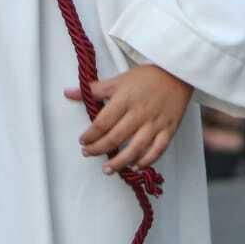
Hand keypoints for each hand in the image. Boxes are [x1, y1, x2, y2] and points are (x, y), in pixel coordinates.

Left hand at [69, 65, 193, 174]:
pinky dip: (146, 161)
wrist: (177, 74)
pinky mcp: (169, 130)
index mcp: (125, 100)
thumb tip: (68, 93)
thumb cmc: (146, 77)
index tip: (82, 140)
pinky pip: (157, 150)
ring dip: (120, 161)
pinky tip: (135, 166)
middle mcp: (139, 113)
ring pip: (136, 148)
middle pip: (116, 137)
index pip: (102, 122)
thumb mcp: (118, 80)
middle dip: (99, 149)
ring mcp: (155, 123)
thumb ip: (93, 90)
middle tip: (87, 153)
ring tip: (107, 169)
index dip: (90, 135)